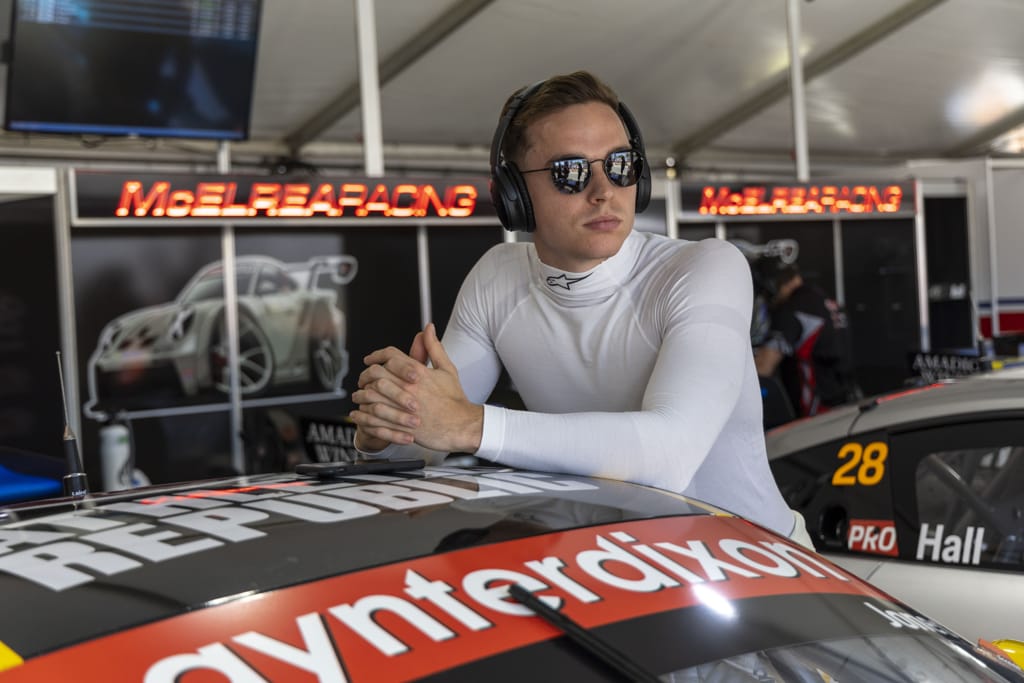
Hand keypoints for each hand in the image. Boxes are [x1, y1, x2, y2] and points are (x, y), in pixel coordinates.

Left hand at [350, 324, 482, 452]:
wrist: (461, 425)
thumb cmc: (454, 399)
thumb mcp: (447, 369)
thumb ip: (434, 347)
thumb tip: (428, 328)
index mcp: (418, 372)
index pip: (390, 355)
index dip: (376, 355)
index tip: (370, 359)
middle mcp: (408, 387)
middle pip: (376, 373)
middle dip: (366, 374)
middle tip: (363, 378)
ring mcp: (404, 406)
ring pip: (372, 394)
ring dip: (362, 393)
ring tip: (360, 395)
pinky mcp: (401, 424)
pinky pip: (374, 417)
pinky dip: (364, 413)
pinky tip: (361, 412)